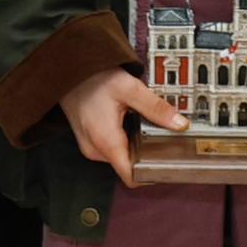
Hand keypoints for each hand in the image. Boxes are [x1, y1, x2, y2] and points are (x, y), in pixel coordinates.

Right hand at [61, 60, 190, 179]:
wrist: (68, 69)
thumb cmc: (91, 78)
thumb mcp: (129, 88)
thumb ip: (155, 108)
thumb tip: (179, 124)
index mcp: (106, 142)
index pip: (132, 177)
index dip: (152, 174)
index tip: (169, 163)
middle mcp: (96, 150)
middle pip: (130, 165)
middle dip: (148, 152)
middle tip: (162, 134)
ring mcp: (92, 146)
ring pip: (122, 155)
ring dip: (136, 143)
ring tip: (144, 122)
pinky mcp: (91, 139)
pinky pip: (113, 146)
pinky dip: (125, 136)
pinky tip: (129, 119)